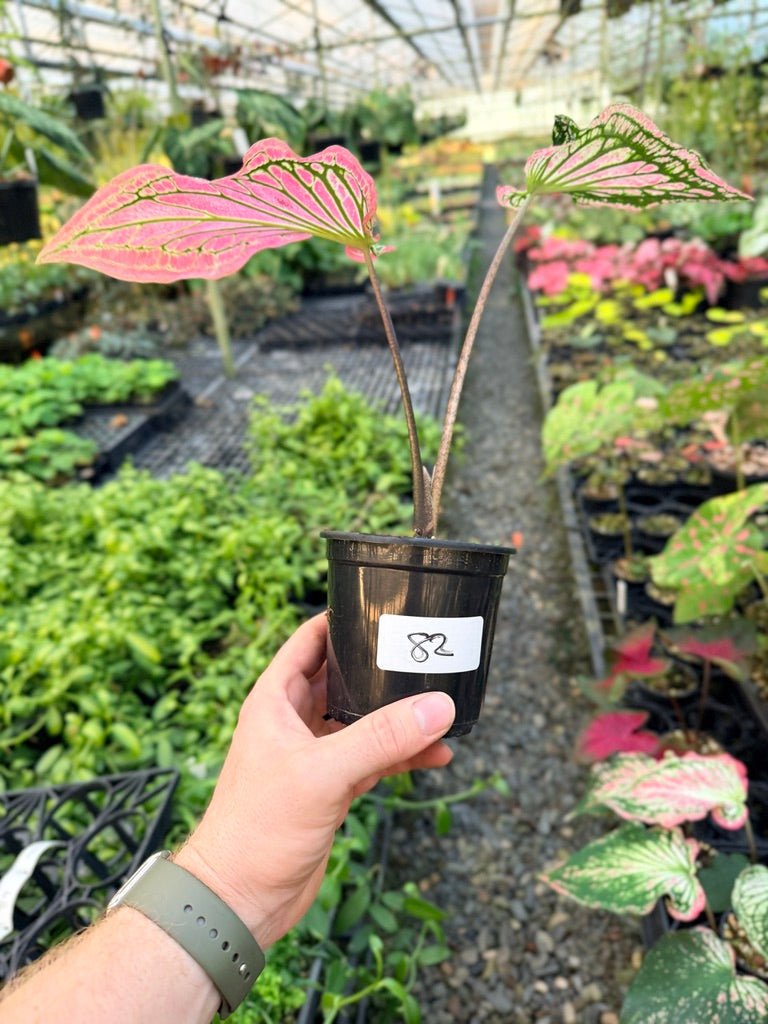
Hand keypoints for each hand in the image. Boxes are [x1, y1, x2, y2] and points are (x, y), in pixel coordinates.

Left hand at [174, 613, 454, 948]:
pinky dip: (401, 755)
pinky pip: (372, 758)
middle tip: (424, 652)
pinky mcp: (330, 788)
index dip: (342, 619)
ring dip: (398, 716)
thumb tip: (436, 706)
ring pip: (362, 720)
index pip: (310, 640)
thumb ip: (381, 738)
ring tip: (440, 709)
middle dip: (380, 667)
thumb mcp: (323, 774)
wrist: (239, 900)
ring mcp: (313, 755)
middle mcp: (293, 721)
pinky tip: (435, 756)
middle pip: (343, 677)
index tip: (382, 603)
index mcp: (276, 700)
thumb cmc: (256, 830)